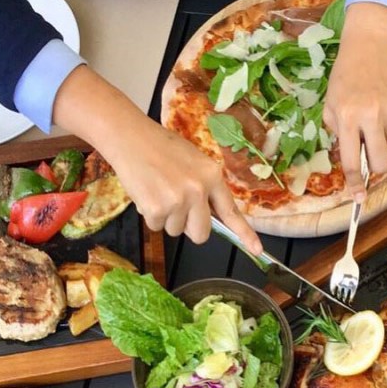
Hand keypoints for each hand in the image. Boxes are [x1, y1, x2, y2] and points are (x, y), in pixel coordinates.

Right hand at [52, 66, 262, 254]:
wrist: (129, 136)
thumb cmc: (160, 148)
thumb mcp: (194, 163)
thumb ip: (205, 188)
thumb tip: (210, 217)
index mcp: (212, 176)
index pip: (231, 211)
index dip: (245, 234)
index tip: (257, 251)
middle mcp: (199, 190)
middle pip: (200, 233)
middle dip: (188, 227)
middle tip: (175, 206)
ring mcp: (178, 200)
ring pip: (175, 231)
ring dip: (166, 218)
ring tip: (157, 190)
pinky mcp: (157, 209)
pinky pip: (156, 227)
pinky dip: (150, 216)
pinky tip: (146, 193)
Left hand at [324, 2, 386, 202]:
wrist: (368, 46)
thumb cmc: (344, 77)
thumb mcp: (330, 105)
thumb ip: (338, 134)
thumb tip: (351, 160)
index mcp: (347, 117)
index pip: (352, 160)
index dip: (355, 183)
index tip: (359, 198)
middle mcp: (372, 116)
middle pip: (381, 163)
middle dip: (375, 168)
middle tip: (368, 158)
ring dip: (380, 143)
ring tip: (371, 120)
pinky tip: (381, 108)